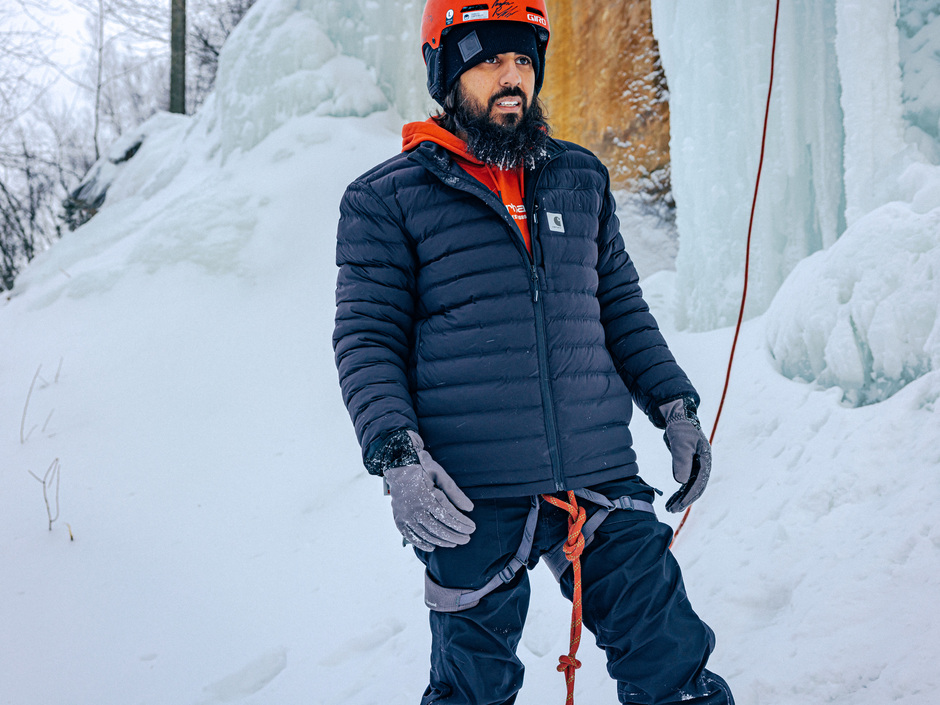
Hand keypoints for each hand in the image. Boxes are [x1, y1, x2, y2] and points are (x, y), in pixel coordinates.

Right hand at [384, 431, 475, 550]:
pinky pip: (410, 536)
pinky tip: (432, 547)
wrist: (398, 465)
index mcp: (427, 497)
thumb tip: (470, 508)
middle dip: (455, 536)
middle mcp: (415, 509)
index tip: (472, 528)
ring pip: (426, 534)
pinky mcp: (399, 518)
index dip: (462, 524)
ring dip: (442, 541)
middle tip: (467, 539)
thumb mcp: (440, 475)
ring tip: (454, 543)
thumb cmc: (422, 468)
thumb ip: (455, 492)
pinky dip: (421, 543)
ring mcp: (406, 515)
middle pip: (439, 528)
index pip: (449, 516)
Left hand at [660, 398, 711, 512]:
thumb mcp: (680, 443)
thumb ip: (681, 461)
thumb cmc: (681, 429)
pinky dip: (678, 492)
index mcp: (706, 459)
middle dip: (685, 500)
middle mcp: (703, 465)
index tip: (681, 504)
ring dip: (681, 498)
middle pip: (696, 487)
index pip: (700, 481)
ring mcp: (696, 466)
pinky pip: (684, 483)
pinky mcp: (688, 467)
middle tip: (673, 510)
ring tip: (669, 509)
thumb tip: (681, 482)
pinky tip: (670, 500)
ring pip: (690, 487)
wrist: (677, 419)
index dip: (690, 494)